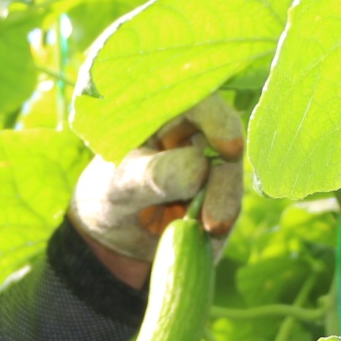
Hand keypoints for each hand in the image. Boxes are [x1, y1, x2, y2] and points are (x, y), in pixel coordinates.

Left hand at [68, 94, 246, 285]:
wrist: (111, 240)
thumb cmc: (107, 197)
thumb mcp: (121, 185)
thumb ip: (155, 175)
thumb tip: (200, 169)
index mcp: (166, 113)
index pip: (200, 100)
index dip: (220, 120)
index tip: (229, 149)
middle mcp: (195, 134)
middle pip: (228, 141)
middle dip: (224, 181)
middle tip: (214, 220)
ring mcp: (212, 167)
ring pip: (233, 179)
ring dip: (225, 206)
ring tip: (207, 230)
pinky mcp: (220, 199)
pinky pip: (230, 208)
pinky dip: (219, 225)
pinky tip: (201, 236)